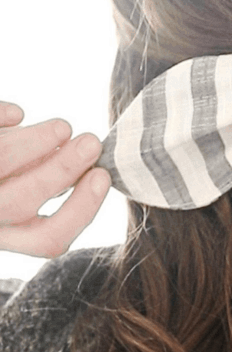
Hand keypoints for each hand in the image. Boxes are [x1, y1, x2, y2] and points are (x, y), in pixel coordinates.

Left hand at [0, 102, 110, 257]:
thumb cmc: (6, 181)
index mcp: (9, 234)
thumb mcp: (25, 193)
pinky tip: (17, 114)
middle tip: (91, 143)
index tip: (102, 176)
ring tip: (63, 127)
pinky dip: (0, 118)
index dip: (80, 208)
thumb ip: (53, 182)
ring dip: (35, 143)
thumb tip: (87, 155)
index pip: (49, 237)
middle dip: (62, 169)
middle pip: (21, 201)